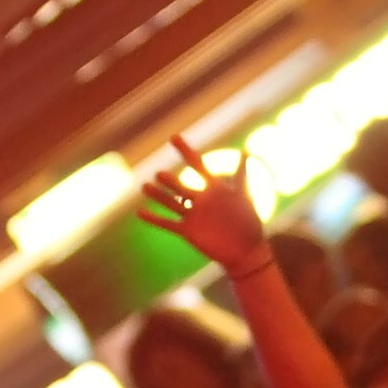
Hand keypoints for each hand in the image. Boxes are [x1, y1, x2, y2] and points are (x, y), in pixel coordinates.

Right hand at [137, 135, 267, 271]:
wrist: (246, 250)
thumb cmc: (248, 221)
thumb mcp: (244, 194)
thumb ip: (241, 174)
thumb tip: (246, 152)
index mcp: (213, 188)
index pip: (196, 164)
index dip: (185, 151)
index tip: (173, 137)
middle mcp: (199, 199)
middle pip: (180, 186)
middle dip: (170, 182)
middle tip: (159, 175)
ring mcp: (192, 215)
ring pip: (171, 202)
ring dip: (158, 196)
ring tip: (145, 186)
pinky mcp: (187, 231)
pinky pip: (167, 224)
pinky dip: (154, 219)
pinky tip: (139, 212)